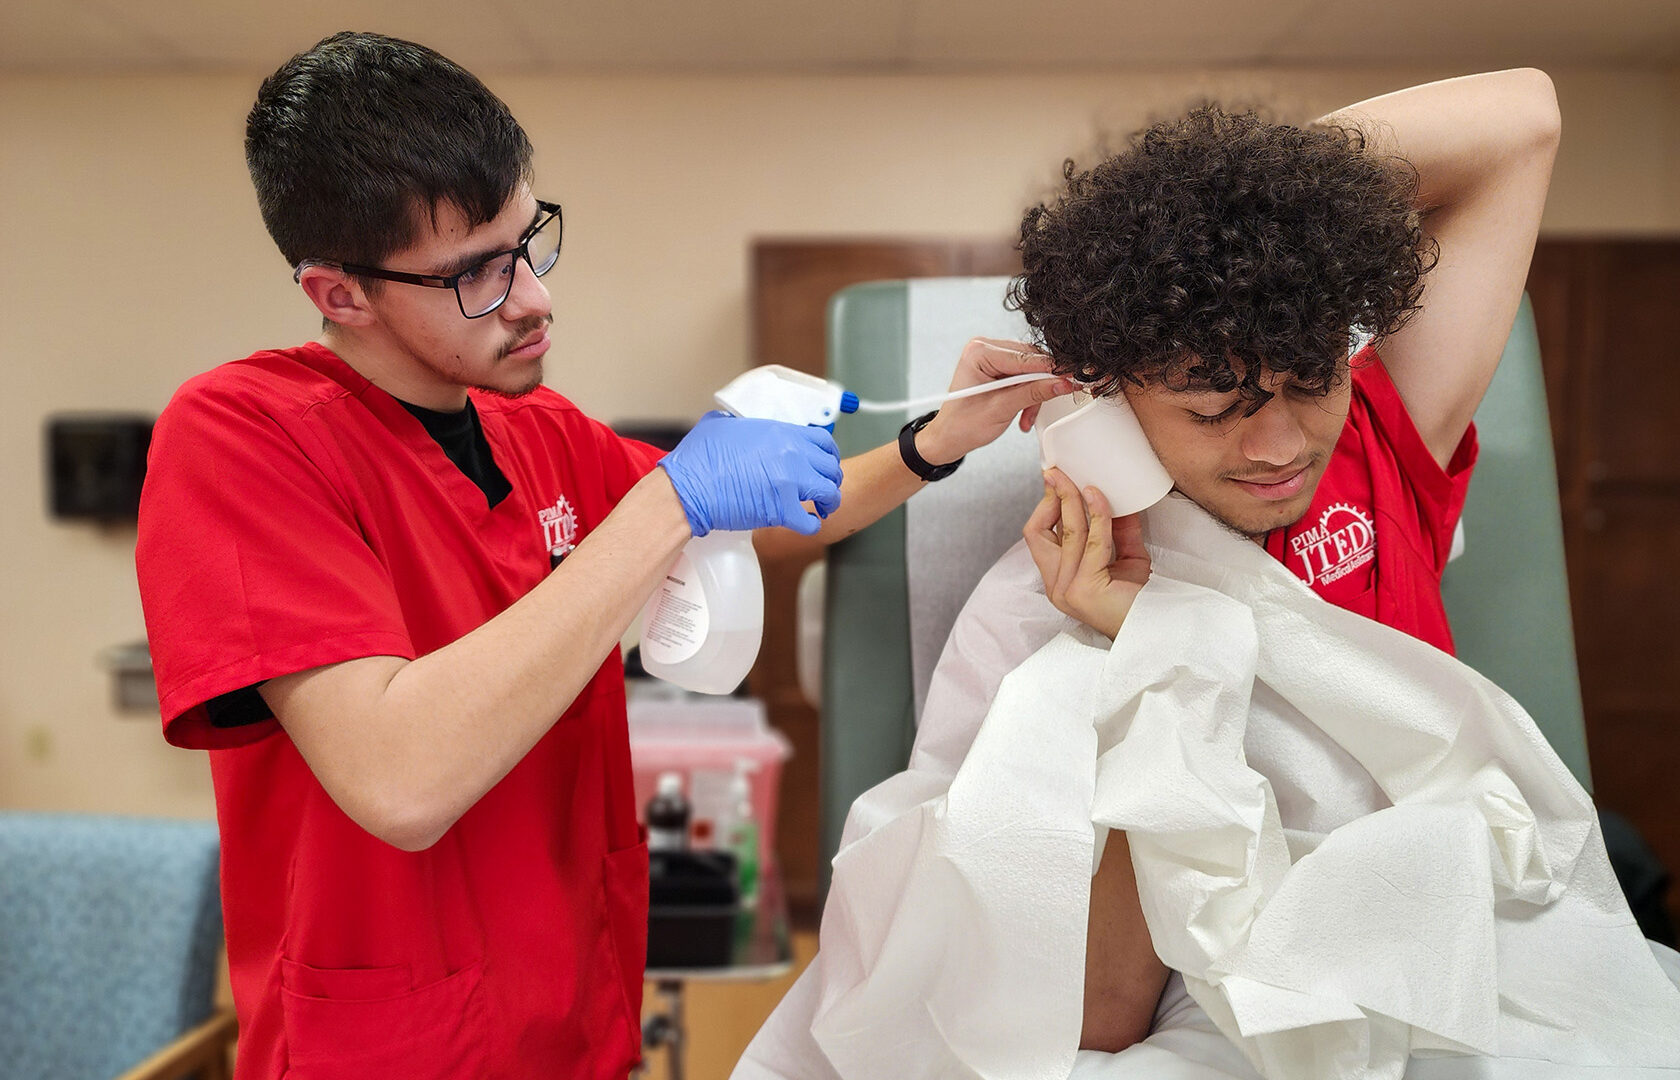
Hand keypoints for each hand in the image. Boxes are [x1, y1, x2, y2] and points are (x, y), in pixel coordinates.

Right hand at [659, 412, 842, 535]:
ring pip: (829, 493)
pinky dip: (812, 526)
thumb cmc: (697, 460)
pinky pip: (811, 521)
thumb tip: (732, 423)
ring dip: (827, 503)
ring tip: (820, 509)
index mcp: (780, 432)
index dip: (828, 455)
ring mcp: (789, 481)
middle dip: (830, 479)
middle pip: (831, 467)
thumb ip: (735, 422)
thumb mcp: (718, 425)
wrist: (687, 490)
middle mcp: (791, 453)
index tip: (824, 465)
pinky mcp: (781, 509)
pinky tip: (805, 524)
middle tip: (822, 489)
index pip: (823, 440)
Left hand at [914, 338, 1074, 464]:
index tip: (1073, 378)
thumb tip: (1062, 383)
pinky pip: (1025, 376)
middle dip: (1040, 387)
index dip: (1052, 370)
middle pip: (1031, 360)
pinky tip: (1022, 414)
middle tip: (1046, 406)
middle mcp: (985, 348)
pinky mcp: (998, 368)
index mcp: (979, 352)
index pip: (1025, 358)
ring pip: (1031, 370)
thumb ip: (1033, 394)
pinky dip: (1028, 395)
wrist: (948, 438)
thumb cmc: (962, 425)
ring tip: (1026, 418)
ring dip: (1034, 395)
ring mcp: (992, 357)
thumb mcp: (1001, 410)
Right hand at [1024, 468, 1150, 639]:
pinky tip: (1101, 498)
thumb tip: (1117, 496)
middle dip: (1051, 498)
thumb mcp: (1127, 557)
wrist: (1156, 631)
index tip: (1057, 480)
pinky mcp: (1084, 590)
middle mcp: (1056, 586)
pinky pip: (1091, 542)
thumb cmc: (1140, 600)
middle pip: (1037, 532)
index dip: (1045, 505)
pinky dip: (1097, 515)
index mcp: (1058, 579)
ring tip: (1086, 481)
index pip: (1037, 536)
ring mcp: (1066, 590)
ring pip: (1066, 532)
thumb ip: (1117, 529)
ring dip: (1074, 501)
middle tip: (1060, 473)